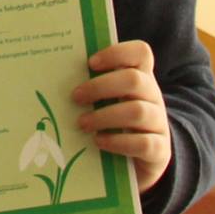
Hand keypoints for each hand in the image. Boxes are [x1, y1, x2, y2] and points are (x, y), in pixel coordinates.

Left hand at [74, 39, 171, 191]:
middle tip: (75, 97)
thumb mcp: (106, 100)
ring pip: (138, 111)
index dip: (117, 53)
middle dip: (100, 86)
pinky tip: (99, 142)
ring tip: (82, 123)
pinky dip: (118, 142)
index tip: (90, 63)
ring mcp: (159, 123)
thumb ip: (91, 84)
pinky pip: (144, 143)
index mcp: (141, 77)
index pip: (141, 53)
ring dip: (104, 116)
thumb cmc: (113, 122)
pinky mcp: (160, 150)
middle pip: (134, 80)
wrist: (138, 160)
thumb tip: (53, 73)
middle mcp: (153, 96)